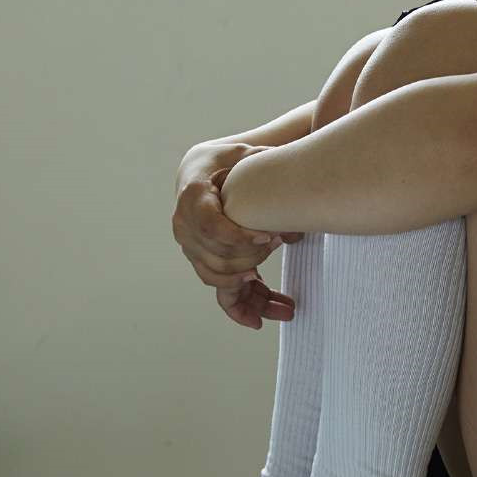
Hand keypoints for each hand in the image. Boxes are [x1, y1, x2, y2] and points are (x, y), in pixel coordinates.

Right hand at [172, 144, 303, 329]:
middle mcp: (187, 227)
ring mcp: (194, 248)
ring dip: (254, 295)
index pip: (212, 226)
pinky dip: (241, 308)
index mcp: (194, 197)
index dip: (240, 238)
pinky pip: (220, 292)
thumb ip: (267, 172)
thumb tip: (290, 219)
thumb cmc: (227, 161)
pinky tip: (262, 321)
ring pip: (221, 281)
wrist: (203, 170)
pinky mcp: (205, 263)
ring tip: (288, 304)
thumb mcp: (245, 155)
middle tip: (281, 247)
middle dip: (254, 260)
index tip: (270, 239)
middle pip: (217, 259)